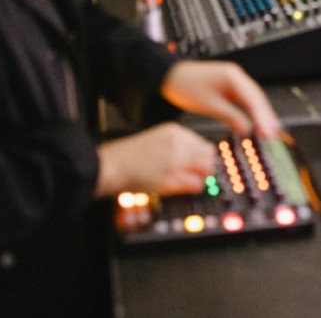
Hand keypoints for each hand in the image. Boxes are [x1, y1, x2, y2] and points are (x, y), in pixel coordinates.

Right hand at [95, 122, 216, 197]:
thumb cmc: (127, 155)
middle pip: (209, 155)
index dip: (202, 155)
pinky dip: (194, 187)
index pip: (203, 142)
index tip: (200, 162)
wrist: (111, 165)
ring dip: (203, 176)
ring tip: (192, 181)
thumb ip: (176, 143)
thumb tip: (193, 155)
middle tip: (200, 173)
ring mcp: (176, 161)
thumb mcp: (156, 138)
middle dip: (206, 165)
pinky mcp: (171, 179)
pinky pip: (196, 184)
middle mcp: (178, 144)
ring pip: (207, 169)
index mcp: (174, 131)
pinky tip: (185, 188)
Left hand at [161, 60, 280, 138]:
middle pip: (258, 99)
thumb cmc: (186, 86)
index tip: (268, 131)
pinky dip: (251, 113)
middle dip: (266, 117)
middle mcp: (237, 77)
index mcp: (233, 77)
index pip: (254, 99)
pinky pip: (245, 102)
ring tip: (269, 132)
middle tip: (274, 134)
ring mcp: (235, 81)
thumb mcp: (209, 105)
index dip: (263, 117)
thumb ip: (231, 116)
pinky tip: (255, 123)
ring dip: (261, 116)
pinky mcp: (230, 88)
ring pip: (253, 100)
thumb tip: (247, 129)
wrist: (171, 76)